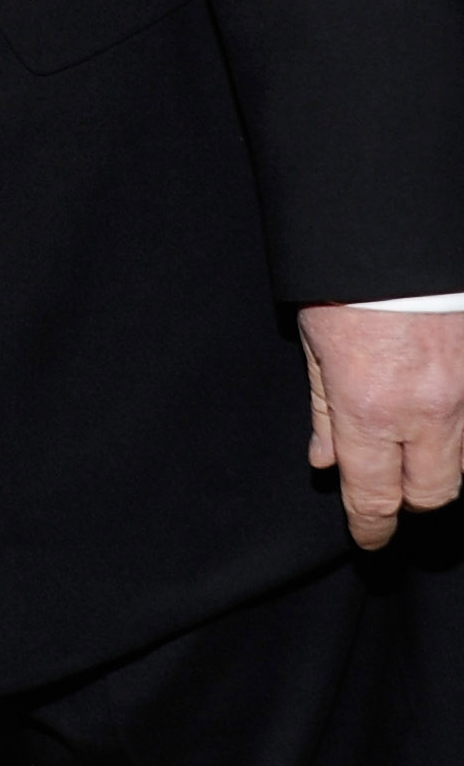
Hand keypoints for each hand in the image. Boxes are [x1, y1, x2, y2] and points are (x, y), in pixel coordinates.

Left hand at [299, 303, 463, 548]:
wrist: (395, 226)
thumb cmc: (348, 280)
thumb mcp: (317, 345)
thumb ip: (324, 410)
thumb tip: (324, 461)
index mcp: (370, 408)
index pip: (374, 496)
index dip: (370, 527)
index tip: (368, 539)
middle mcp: (429, 409)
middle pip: (433, 492)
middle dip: (410, 500)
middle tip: (391, 492)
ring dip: (439, 459)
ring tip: (415, 443)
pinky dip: (459, 421)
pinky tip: (438, 405)